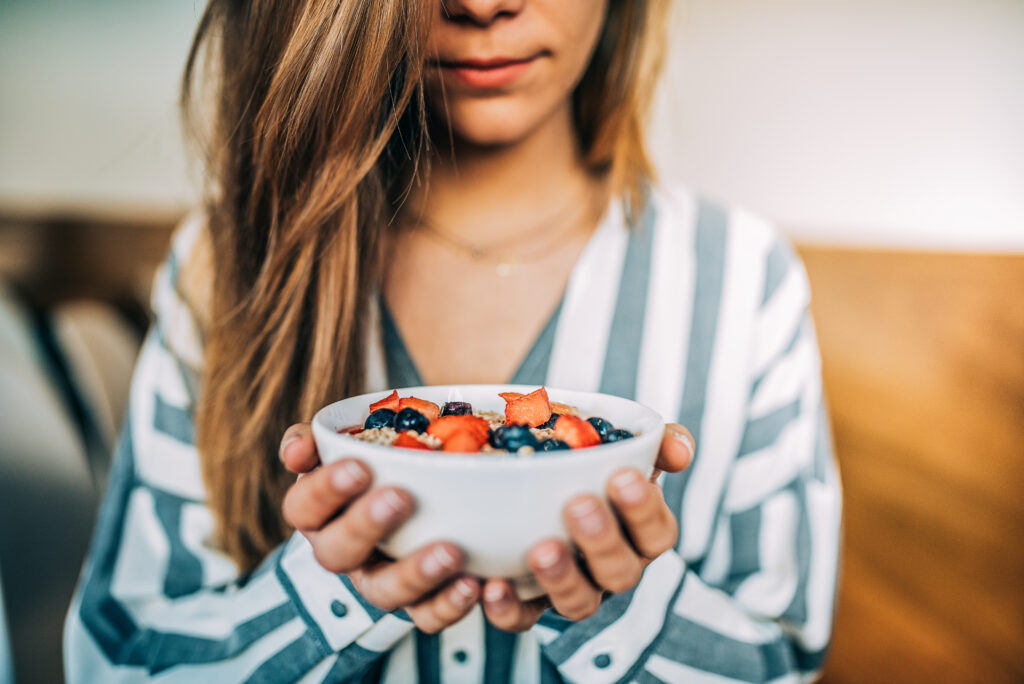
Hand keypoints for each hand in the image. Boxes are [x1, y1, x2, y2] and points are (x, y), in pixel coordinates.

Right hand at [279, 424, 480, 632]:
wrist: (424, 488)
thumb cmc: (378, 460)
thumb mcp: (350, 441)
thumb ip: (321, 439)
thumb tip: (297, 448)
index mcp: (318, 512)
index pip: (303, 507)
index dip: (325, 490)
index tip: (359, 467)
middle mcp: (342, 551)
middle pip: (336, 553)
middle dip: (365, 526)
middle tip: (399, 498)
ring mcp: (379, 581)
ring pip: (383, 592)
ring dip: (415, 574)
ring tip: (450, 551)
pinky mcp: (417, 603)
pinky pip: (427, 616)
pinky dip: (450, 605)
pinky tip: (474, 583)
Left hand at [481, 423, 694, 630]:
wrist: (540, 490)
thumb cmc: (592, 472)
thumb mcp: (623, 452)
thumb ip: (654, 443)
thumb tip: (679, 448)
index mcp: (641, 535)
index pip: (657, 532)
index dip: (643, 509)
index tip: (623, 476)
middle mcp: (613, 570)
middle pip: (621, 572)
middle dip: (602, 540)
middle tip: (578, 504)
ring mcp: (574, 591)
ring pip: (578, 602)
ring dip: (561, 578)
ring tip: (541, 550)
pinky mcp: (531, 606)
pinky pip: (523, 619)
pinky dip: (508, 608)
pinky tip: (491, 586)